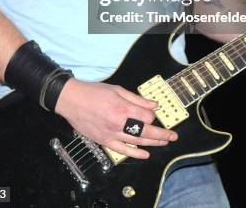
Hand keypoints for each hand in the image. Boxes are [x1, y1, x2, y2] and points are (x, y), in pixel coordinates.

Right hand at [55, 79, 177, 158]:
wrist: (72, 100)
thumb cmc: (94, 92)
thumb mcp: (117, 90)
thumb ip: (137, 99)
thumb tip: (154, 105)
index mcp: (122, 109)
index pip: (146, 117)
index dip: (152, 116)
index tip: (153, 113)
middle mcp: (119, 124)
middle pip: (145, 132)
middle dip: (161, 135)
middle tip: (173, 136)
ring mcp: (111, 134)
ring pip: (136, 142)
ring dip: (152, 143)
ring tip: (163, 143)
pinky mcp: (104, 141)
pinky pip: (122, 150)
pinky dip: (135, 154)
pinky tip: (145, 154)